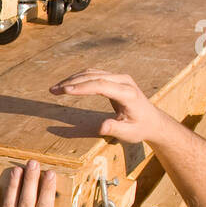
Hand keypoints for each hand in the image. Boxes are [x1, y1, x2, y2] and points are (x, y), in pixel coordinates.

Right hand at [50, 69, 166, 143]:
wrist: (152, 120)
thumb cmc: (140, 128)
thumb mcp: (129, 133)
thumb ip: (115, 129)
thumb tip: (102, 127)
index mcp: (128, 94)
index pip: (102, 85)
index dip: (82, 87)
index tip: (65, 90)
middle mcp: (124, 81)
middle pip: (94, 76)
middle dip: (72, 82)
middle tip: (53, 90)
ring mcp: (119, 77)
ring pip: (92, 73)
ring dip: (72, 79)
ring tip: (55, 89)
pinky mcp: (114, 78)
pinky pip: (93, 74)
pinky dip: (79, 79)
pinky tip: (67, 85)